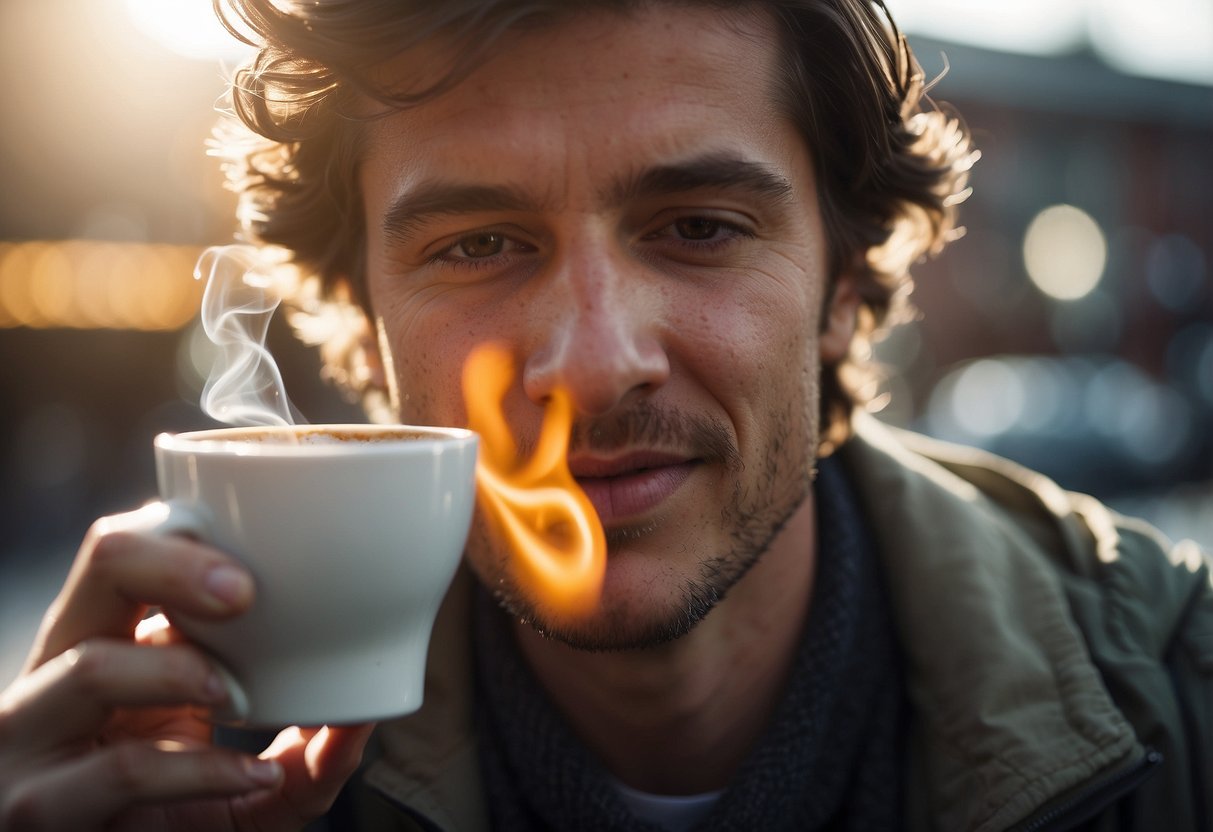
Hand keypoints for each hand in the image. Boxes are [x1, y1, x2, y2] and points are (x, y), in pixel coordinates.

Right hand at [0, 506, 373, 830]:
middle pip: (103, 567)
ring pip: (92, 666)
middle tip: (246, 594)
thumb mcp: (249, 775)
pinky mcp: (42, 804)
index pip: (135, 547)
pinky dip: (200, 770)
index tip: (256, 559)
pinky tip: (250, 775)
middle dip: (177, 564)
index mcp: (110, 642)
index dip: (188, 534)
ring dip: (179, 672)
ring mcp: (39, 736)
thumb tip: (369, 719)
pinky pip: (121, 770)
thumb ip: (308, 747)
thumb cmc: (179, 817)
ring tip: (238, 694)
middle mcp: (63, 672)